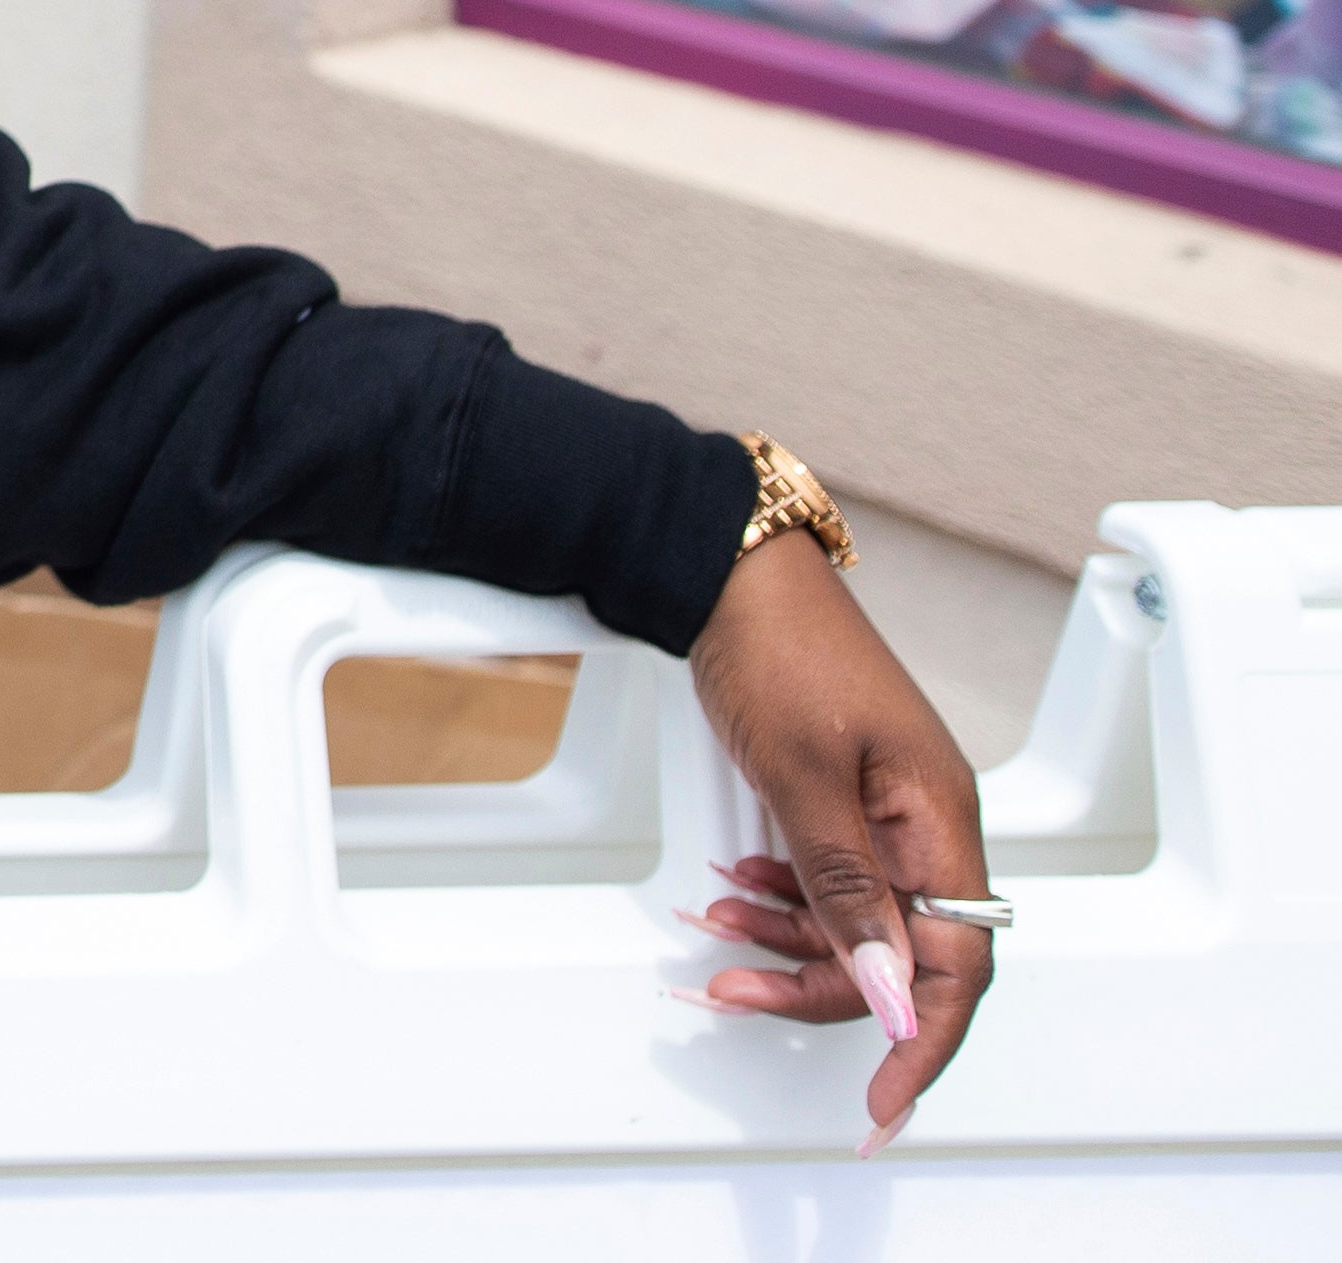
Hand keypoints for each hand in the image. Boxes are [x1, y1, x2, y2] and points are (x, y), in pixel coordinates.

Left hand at [678, 532, 992, 1147]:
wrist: (729, 570)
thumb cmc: (777, 648)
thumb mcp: (803, 778)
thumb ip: (845, 890)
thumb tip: (887, 991)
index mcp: (940, 823)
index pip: (956, 967)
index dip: (919, 1041)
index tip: (879, 1100)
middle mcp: (925, 826)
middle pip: (897, 954)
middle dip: (819, 986)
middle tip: (733, 991)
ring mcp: (884, 813)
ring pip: (852, 920)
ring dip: (786, 938)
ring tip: (716, 923)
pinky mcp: (841, 798)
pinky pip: (826, 879)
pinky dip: (779, 897)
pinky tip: (732, 887)